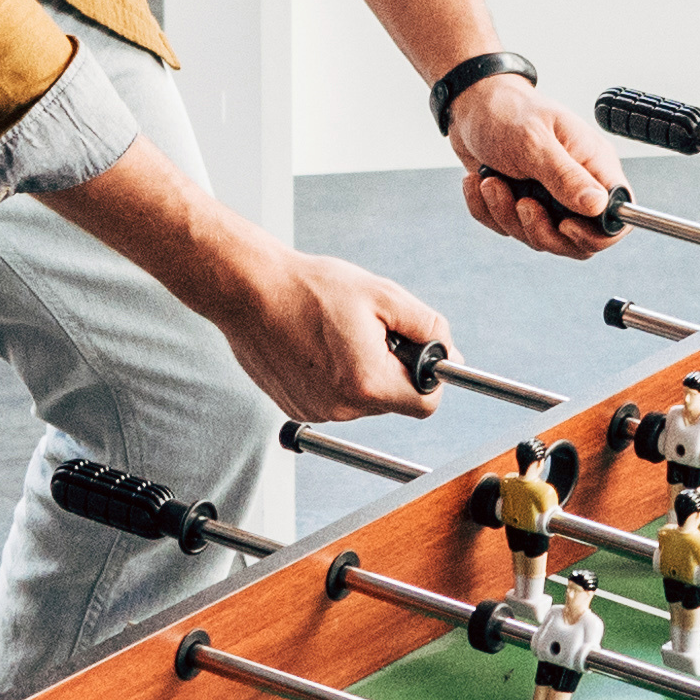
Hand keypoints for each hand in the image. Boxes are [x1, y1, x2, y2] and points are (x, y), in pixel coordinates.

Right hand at [204, 242, 451, 428]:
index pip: (426, 404)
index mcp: (369, 383)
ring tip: (338, 335)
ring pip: (363, 401)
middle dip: (393, 368)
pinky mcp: (297, 408)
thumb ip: (428, 327)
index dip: (430, 377)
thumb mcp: (384, 295)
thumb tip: (450, 355)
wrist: (249, 291)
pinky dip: (336, 377)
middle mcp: (342, 408)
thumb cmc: (309, 289)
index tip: (417, 352)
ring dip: (363, 372)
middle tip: (370, 331)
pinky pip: (335, 399)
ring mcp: (316, 411)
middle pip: (393, 401)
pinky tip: (318, 346)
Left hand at [449, 72, 626, 261]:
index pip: (616, 216)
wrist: (469, 105)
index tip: (564, 224)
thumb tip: (599, 206)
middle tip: (521, 203)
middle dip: (541, 230)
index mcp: (593, 165)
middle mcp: (576, 185)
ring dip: (507, 215)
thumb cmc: (507, 112)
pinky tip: (480, 183)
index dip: (595, 234)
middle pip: (577, 241)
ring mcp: (548, 198)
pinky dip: (488, 211)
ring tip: (491, 182)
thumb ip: (566, 176)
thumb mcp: (534, 142)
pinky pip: (508, 229)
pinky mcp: (521, 204)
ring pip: (539, 237)